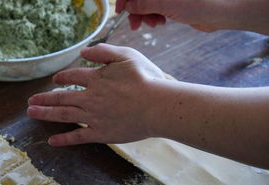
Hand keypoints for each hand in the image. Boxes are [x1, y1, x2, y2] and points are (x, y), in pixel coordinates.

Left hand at [27, 43, 165, 145]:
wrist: (156, 106)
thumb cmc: (146, 79)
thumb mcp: (127, 56)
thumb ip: (104, 52)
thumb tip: (83, 52)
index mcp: (96, 79)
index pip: (73, 77)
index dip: (62, 78)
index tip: (55, 80)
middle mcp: (90, 98)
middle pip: (62, 97)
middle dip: (45, 98)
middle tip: (31, 101)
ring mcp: (93, 117)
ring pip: (64, 115)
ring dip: (46, 114)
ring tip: (31, 113)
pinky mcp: (100, 133)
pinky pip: (78, 137)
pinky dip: (64, 139)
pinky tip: (51, 141)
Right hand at [116, 0, 268, 34]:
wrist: (221, 11)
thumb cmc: (197, 2)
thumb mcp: (163, 3)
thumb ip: (143, 3)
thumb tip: (128, 5)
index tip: (120, 11)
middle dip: (136, 9)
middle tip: (135, 25)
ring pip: (147, 4)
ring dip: (145, 15)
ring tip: (152, 24)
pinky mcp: (174, 3)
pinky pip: (156, 9)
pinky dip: (154, 16)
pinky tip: (160, 22)